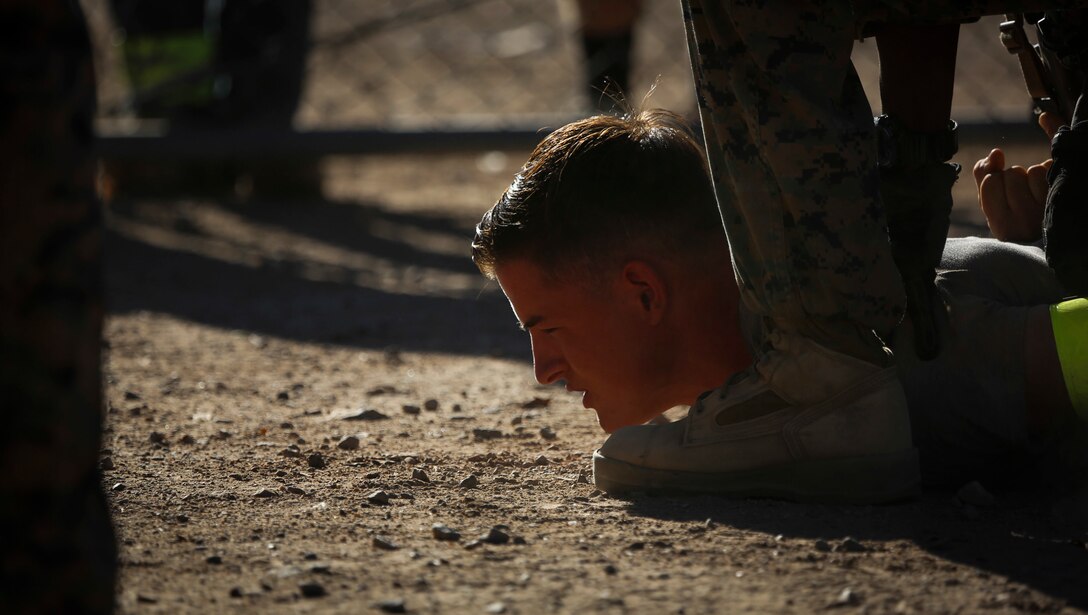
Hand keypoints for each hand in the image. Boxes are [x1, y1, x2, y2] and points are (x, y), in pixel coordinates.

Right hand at [971, 112, 1062, 242]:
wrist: (1050, 237)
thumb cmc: (1014, 218)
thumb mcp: (992, 203)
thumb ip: (984, 176)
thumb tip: (995, 152)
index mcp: (1001, 224)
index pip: (990, 181)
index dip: (994, 177)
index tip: (1000, 190)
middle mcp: (1023, 222)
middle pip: (1011, 173)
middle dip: (1014, 176)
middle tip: (1020, 194)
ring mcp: (1045, 212)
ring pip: (1032, 171)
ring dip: (1033, 175)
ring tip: (1035, 192)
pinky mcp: (1061, 201)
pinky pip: (1052, 172)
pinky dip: (1049, 172)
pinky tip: (1048, 187)